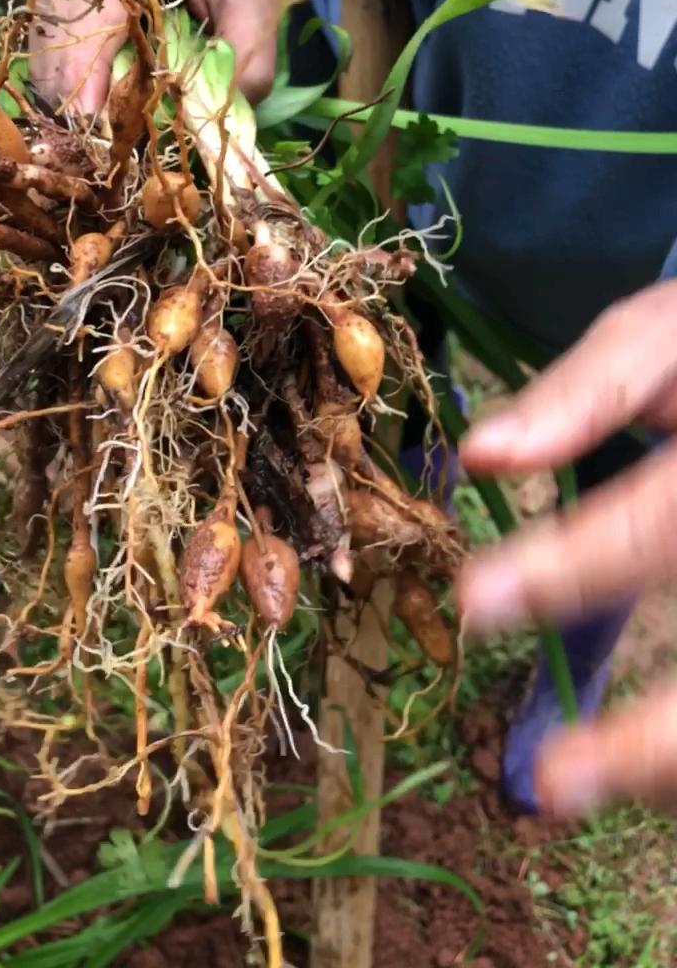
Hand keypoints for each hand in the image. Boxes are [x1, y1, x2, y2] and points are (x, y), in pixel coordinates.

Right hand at [29, 0, 282, 113]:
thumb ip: (251, 58)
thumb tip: (220, 122)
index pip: (100, 7)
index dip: (92, 66)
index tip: (94, 121)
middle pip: (61, 42)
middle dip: (85, 101)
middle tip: (126, 146)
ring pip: (48, 57)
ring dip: (78, 103)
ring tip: (122, 130)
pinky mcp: (53, 5)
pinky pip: (50, 60)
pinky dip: (75, 92)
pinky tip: (110, 108)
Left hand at [457, 280, 676, 816]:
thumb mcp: (662, 338)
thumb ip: (585, 391)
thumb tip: (484, 455)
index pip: (650, 530)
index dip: (561, 573)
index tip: (473, 603)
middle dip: (651, 742)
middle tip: (554, 783)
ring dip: (676, 768)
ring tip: (588, 790)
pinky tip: (650, 773)